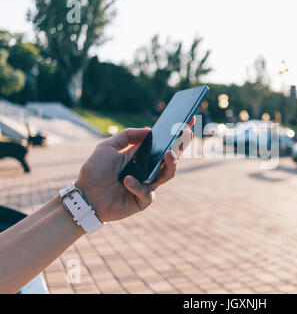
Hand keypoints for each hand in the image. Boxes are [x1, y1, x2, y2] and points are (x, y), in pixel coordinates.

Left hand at [75, 121, 193, 222]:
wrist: (84, 195)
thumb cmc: (95, 171)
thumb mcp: (108, 146)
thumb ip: (128, 136)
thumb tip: (149, 130)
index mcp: (141, 157)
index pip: (162, 144)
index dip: (176, 134)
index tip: (188, 120)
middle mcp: (147, 170)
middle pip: (171, 159)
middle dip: (181, 146)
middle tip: (187, 133)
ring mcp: (147, 185)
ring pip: (168, 174)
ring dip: (171, 164)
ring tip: (168, 153)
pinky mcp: (142, 201)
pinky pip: (148, 192)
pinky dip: (138, 186)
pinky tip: (126, 180)